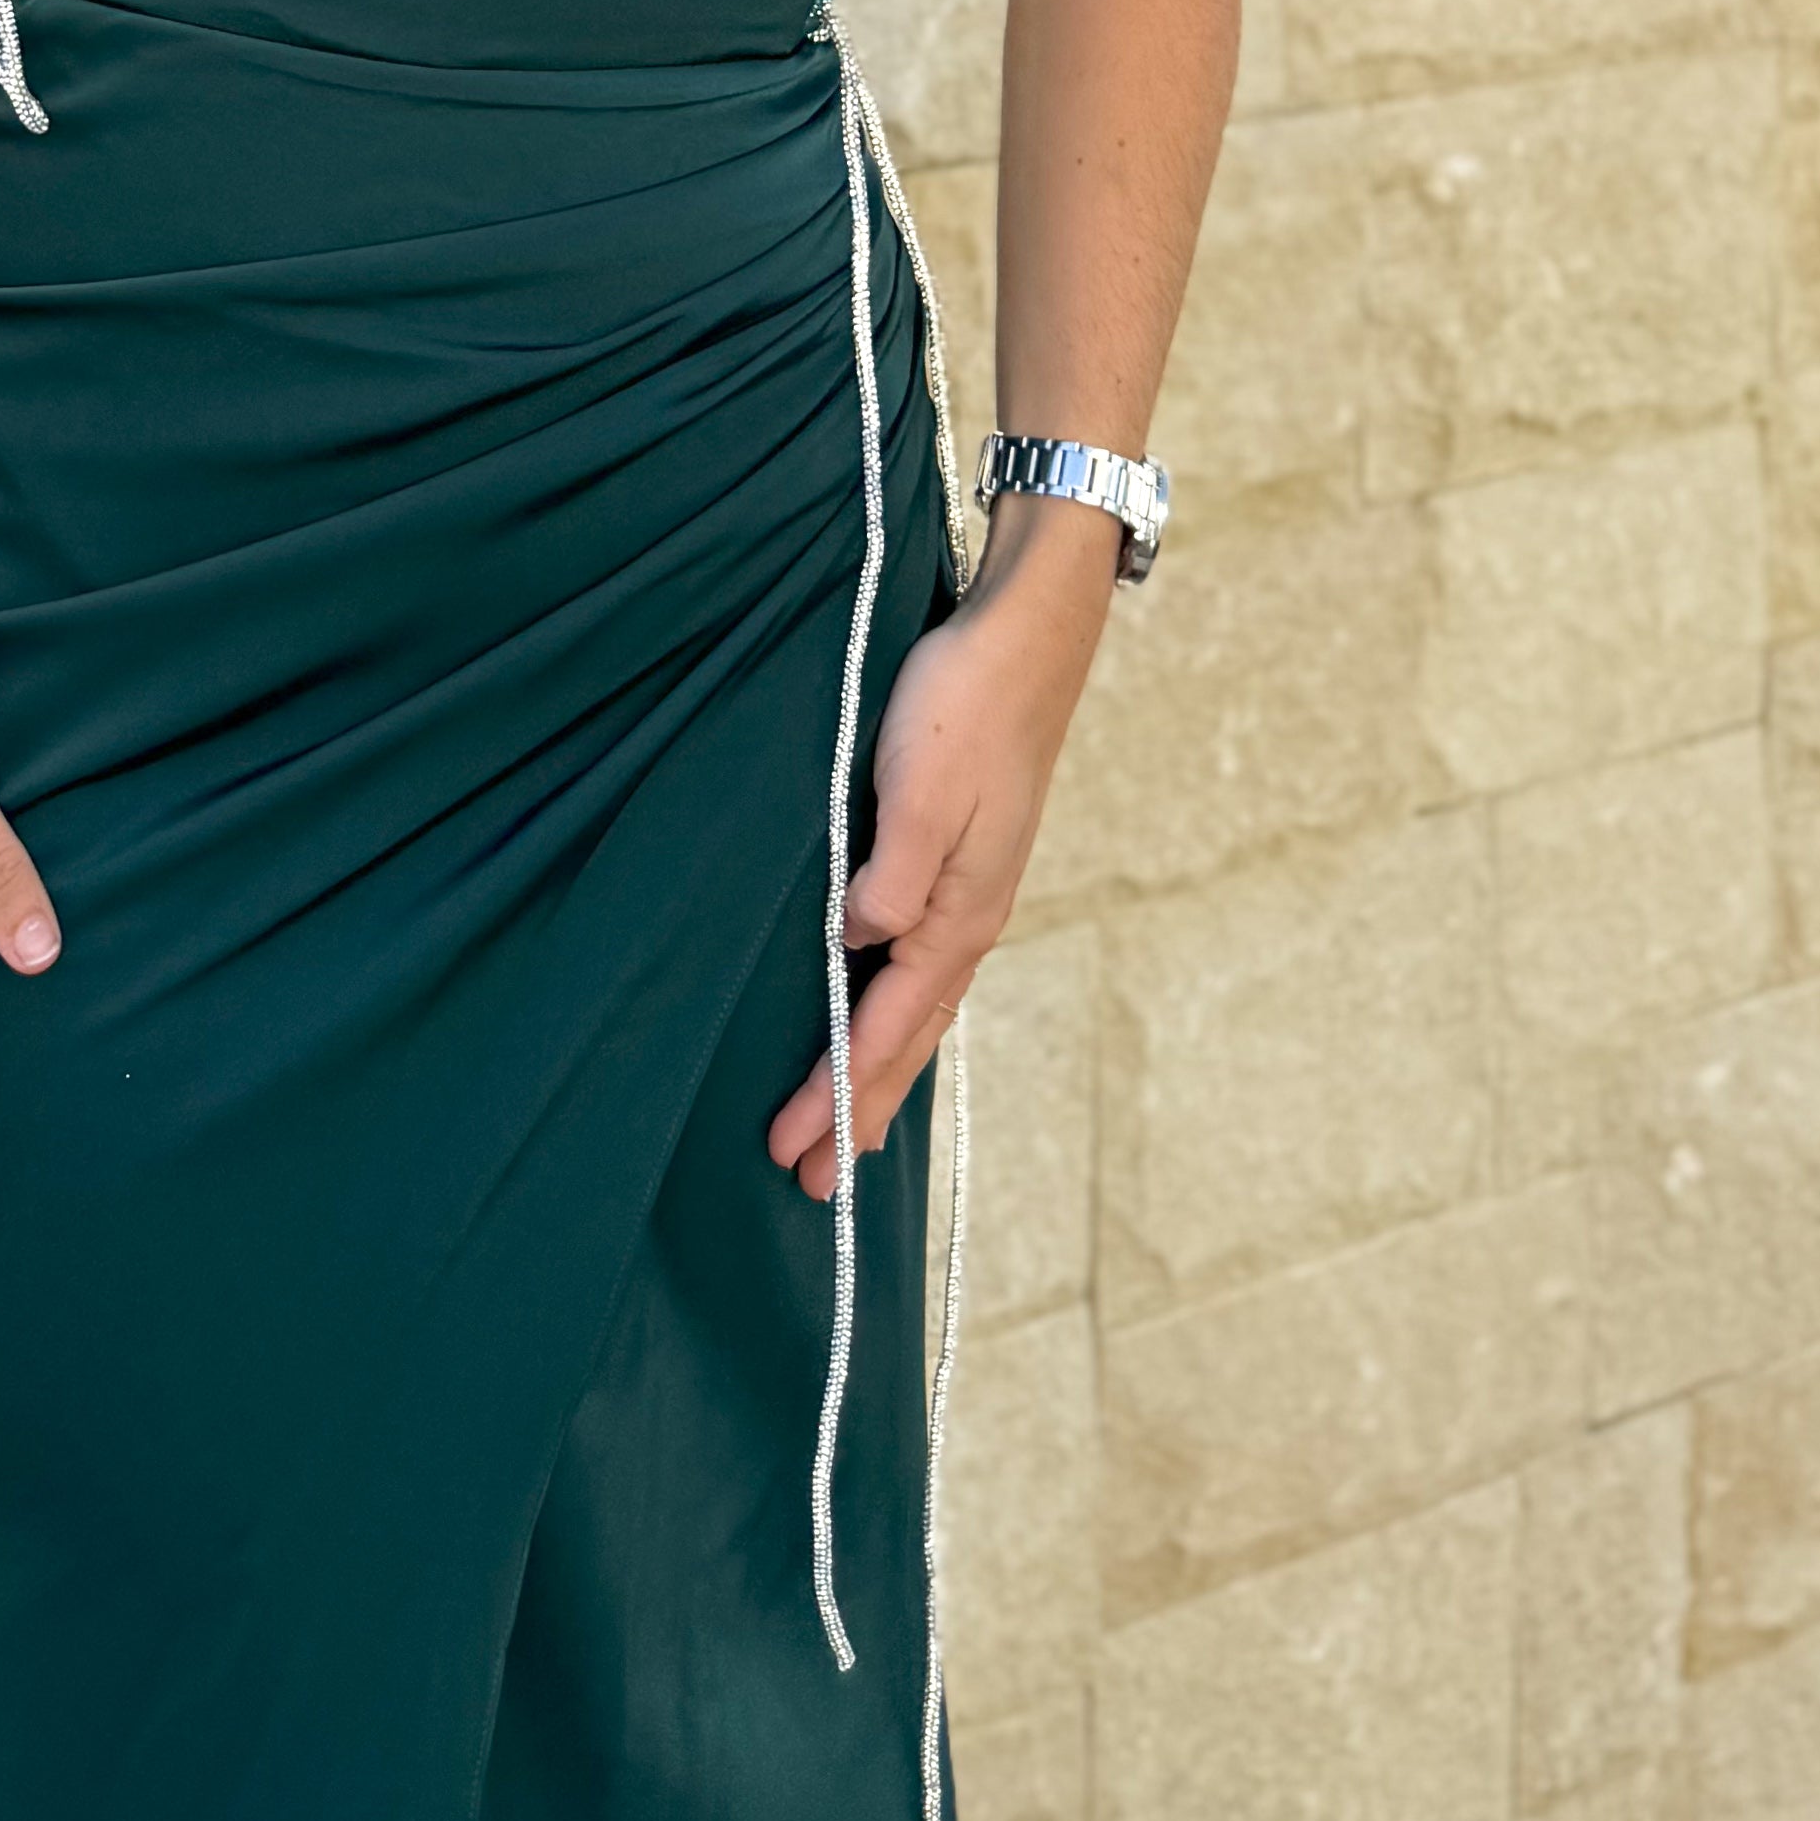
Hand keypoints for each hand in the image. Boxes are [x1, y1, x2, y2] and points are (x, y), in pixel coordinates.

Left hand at [764, 515, 1113, 1197]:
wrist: (1026, 636)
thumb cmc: (965, 703)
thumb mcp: (920, 786)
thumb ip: (890, 874)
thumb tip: (856, 945)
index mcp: (958, 915)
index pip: (886, 1030)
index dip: (838, 1094)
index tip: (793, 1152)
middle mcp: (967, 919)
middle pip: (908, 1039)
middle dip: (861, 1112)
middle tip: (812, 1184)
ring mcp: (968, 894)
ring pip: (917, 1009)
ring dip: (879, 1071)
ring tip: (851, 1129)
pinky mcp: (959, 863)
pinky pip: (921, 968)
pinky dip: (897, 1015)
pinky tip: (883, 1012)